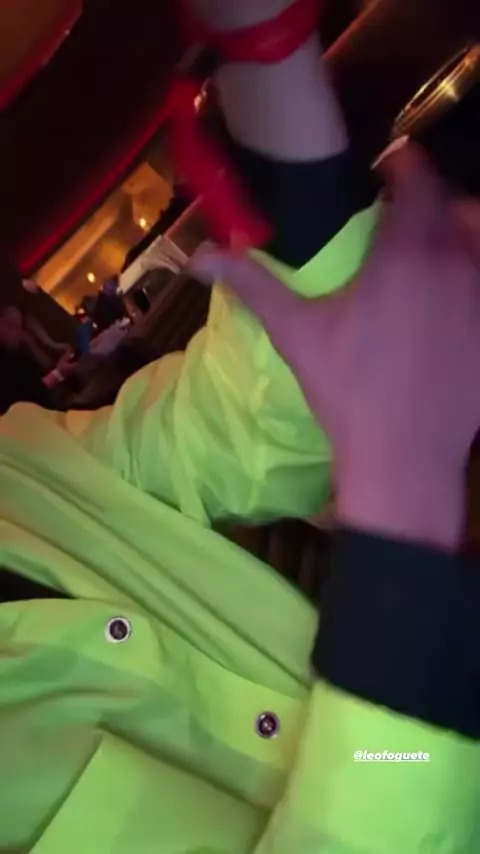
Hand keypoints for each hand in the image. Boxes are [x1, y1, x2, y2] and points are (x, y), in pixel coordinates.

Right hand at [190, 147, 479, 548]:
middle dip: (431, 198)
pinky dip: (473, 271)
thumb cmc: (346, 391)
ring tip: (434, 247)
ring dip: (461, 230)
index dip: (403, 165)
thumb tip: (200, 258)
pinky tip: (451, 296)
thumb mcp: (297, 333)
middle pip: (456, 204)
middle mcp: (455, 263)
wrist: (402, 456)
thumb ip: (253, 284)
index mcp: (405, 254)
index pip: (418, 180)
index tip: (386, 170)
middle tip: (405, 214)